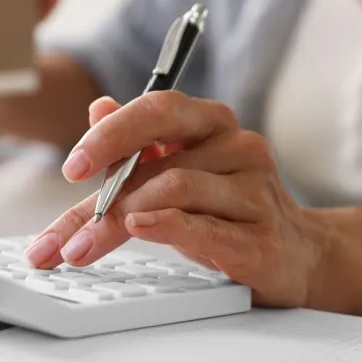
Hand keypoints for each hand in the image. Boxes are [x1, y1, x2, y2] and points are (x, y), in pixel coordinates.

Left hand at [22, 93, 334, 306]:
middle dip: (103, 192)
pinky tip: (139, 229)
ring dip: (122, 219)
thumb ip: (136, 146)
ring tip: (84, 246)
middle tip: (63, 229)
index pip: (157, 109)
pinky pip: (206, 226)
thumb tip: (98, 106)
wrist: (298, 255)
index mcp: (211, 123)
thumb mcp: (177, 171)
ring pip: (177, 190)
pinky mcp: (262, 237)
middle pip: (160, 160)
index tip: (72, 167)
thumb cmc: (228, 210)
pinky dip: (166, 226)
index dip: (111, 134)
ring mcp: (256, 191)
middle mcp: (239, 146)